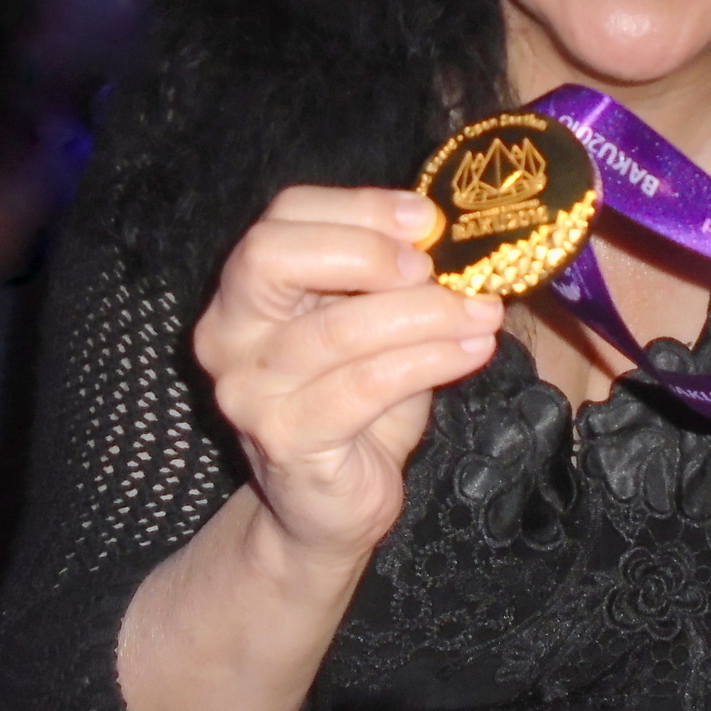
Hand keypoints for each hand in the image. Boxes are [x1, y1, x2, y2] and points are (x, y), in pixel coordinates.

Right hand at [195, 186, 499, 563]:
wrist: (328, 504)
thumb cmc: (358, 400)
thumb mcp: (373, 321)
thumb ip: (391, 275)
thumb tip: (447, 232)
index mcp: (246, 289)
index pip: (285, 216)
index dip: (359, 206)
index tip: (426, 219)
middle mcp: (228, 334)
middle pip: (272, 256)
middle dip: (366, 251)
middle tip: (431, 268)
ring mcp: (249, 391)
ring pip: (338, 329)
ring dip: (425, 314)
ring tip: (482, 314)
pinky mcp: (286, 440)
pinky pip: (365, 385)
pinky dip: (430, 359)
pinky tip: (472, 351)